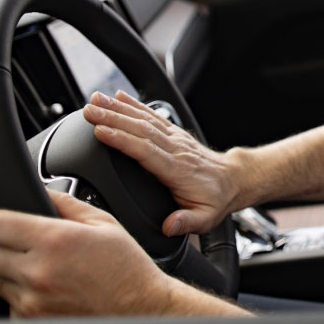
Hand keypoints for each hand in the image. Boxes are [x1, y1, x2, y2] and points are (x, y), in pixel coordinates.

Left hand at [0, 189, 176, 316]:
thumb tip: (42, 191)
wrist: (141, 310)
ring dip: (13, 275)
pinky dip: (24, 299)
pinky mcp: (32, 323)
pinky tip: (51, 293)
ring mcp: (32, 302)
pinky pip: (11, 306)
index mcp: (55, 240)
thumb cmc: (127, 268)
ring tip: (46, 273)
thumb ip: (67, 203)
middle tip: (24, 247)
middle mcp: (38, 272)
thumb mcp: (104, 223)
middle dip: (0, 247)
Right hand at [83, 91, 242, 235]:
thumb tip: (169, 227)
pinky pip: (152, 116)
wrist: (233, 179)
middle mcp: (175, 149)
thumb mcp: (205, 218)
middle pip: (141, 130)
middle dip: (114, 119)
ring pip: (144, 119)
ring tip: (96, 100)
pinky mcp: (173, 133)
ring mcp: (174, 138)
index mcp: (178, 170)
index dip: (123, 140)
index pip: (147, 151)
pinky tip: (118, 97)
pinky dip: (134, 105)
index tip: (101, 132)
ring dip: (119, 108)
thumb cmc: (216, 199)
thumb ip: (187, 223)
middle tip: (89, 111)